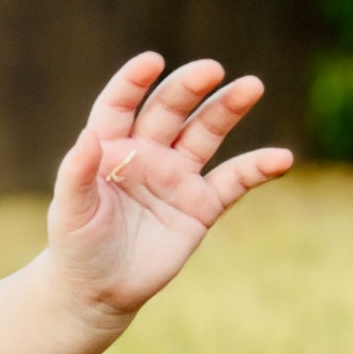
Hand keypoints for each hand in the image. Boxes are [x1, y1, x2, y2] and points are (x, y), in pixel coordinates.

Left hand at [46, 53, 293, 322]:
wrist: (98, 291)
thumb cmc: (77, 246)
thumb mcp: (71, 212)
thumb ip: (76, 174)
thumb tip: (87, 137)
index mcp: (111, 147)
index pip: (122, 105)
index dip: (133, 82)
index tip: (152, 62)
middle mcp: (147, 153)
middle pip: (170, 110)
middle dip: (189, 88)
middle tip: (210, 70)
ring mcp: (176, 177)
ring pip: (205, 133)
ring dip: (228, 108)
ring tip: (252, 87)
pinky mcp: (201, 205)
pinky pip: (234, 181)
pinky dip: (258, 168)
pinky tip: (281, 159)